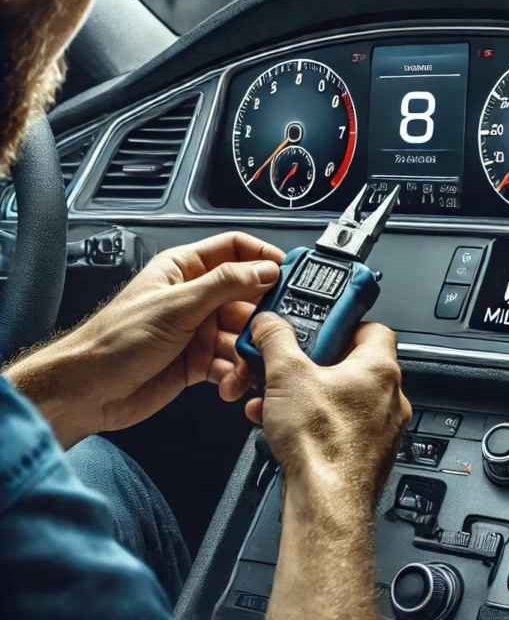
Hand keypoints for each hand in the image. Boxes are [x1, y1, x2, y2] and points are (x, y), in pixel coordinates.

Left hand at [6, 232, 283, 447]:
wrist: (87, 392)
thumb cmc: (115, 340)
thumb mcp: (177, 306)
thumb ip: (225, 285)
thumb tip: (265, 269)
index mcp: (185, 269)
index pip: (234, 249)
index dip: (262, 256)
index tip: (288, 270)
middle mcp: (195, 297)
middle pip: (246, 296)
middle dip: (261, 315)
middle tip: (273, 330)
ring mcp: (197, 330)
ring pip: (241, 334)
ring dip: (248, 352)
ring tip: (247, 366)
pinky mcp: (197, 362)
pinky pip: (230, 364)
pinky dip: (235, 375)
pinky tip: (230, 384)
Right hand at [246, 313, 411, 505]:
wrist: (326, 504)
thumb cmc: (322, 445)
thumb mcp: (286, 375)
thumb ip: (276, 340)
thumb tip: (269, 325)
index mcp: (380, 369)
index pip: (372, 328)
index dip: (342, 323)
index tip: (320, 325)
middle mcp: (389, 398)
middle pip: (350, 365)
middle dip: (313, 365)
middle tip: (291, 365)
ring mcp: (381, 429)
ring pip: (341, 399)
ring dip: (307, 396)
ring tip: (278, 400)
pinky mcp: (367, 455)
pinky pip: (339, 427)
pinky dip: (312, 423)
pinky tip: (282, 427)